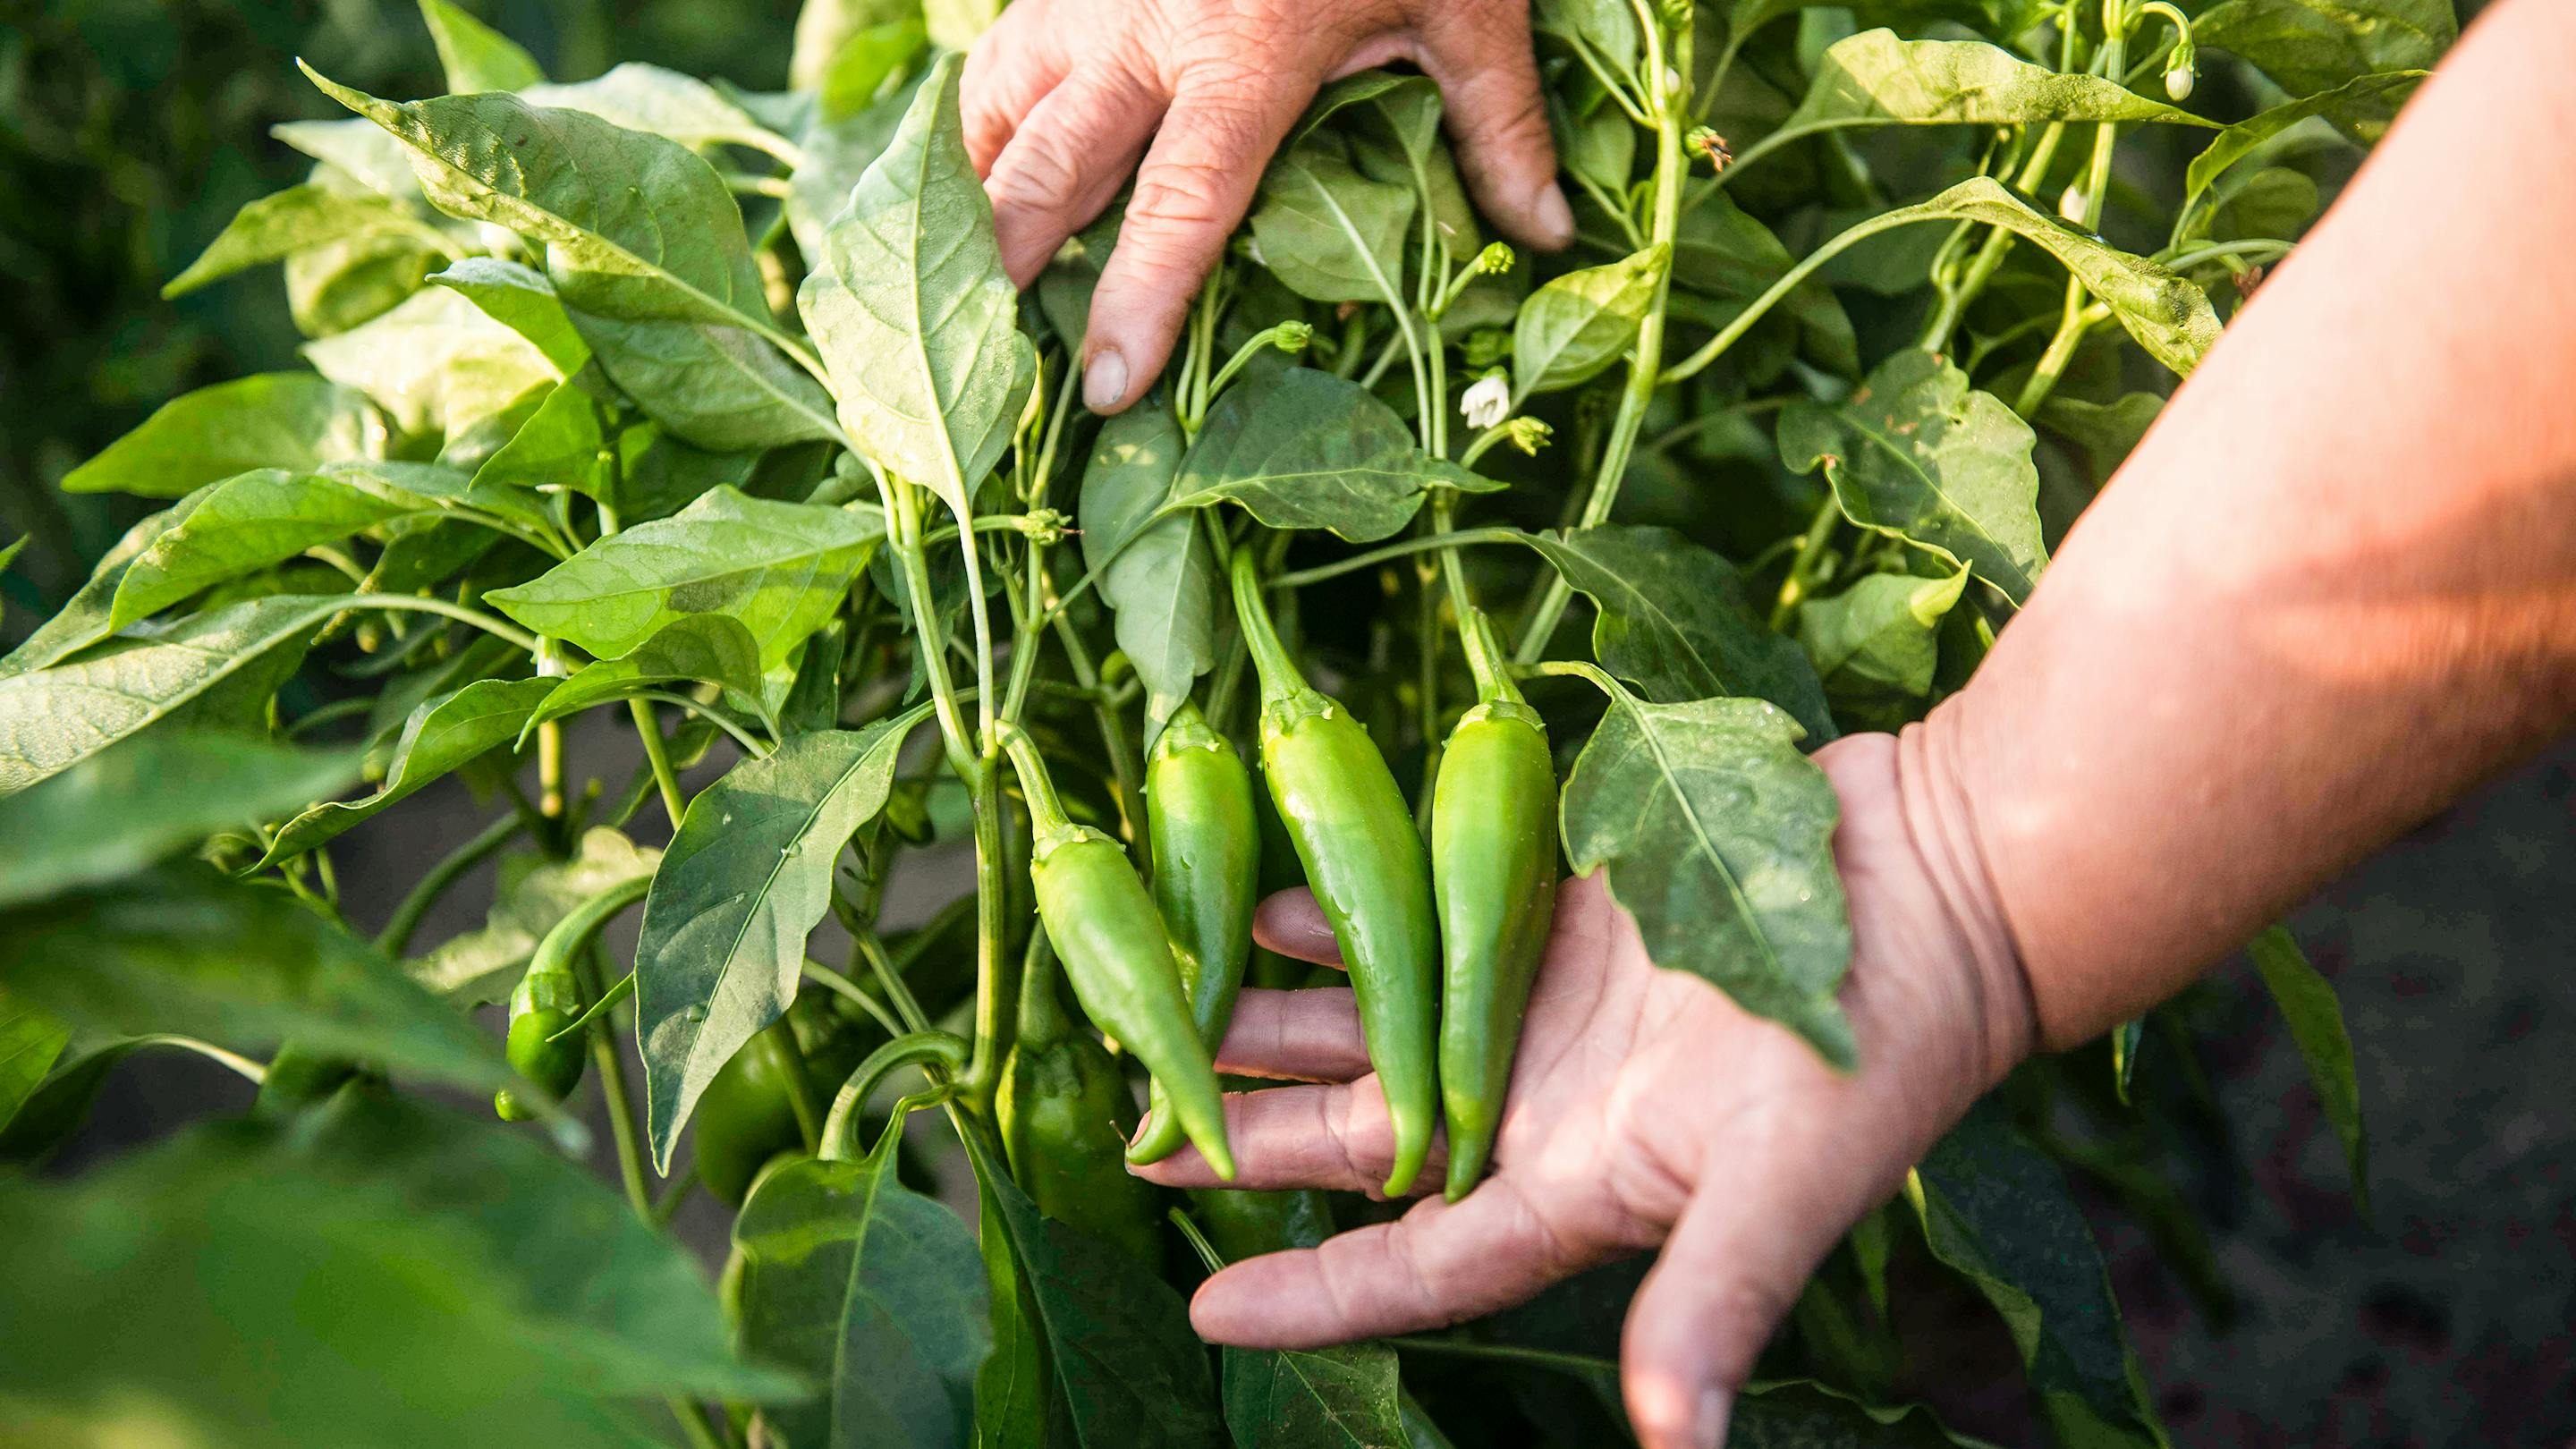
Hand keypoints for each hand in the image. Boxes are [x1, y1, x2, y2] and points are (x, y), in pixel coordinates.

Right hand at [960, 0, 1573, 414]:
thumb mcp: (1465, 7)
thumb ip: (1497, 123)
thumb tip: (1550, 234)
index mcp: (1243, 54)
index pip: (1177, 207)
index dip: (1138, 303)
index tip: (1104, 388)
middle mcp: (1142, 29)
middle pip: (1043, 176)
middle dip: (1005, 275)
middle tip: (993, 367)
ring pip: (997, 118)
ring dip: (985, 208)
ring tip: (984, 295)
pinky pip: (997, 71)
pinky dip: (984, 140)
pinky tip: (996, 195)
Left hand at [1129, 731, 2036, 1448]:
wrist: (1942, 884)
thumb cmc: (1872, 1047)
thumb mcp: (1785, 1188)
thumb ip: (1716, 1307)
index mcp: (1577, 1185)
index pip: (1415, 1260)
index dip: (1314, 1291)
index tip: (1206, 1305)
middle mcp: (1544, 1103)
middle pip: (1368, 1138)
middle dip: (1252, 1136)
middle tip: (1132, 1133)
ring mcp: (1547, 1006)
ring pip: (1379, 1019)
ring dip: (1279, 1018)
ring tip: (1168, 1001)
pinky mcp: (1565, 914)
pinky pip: (1425, 915)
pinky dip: (1351, 910)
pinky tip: (1267, 901)